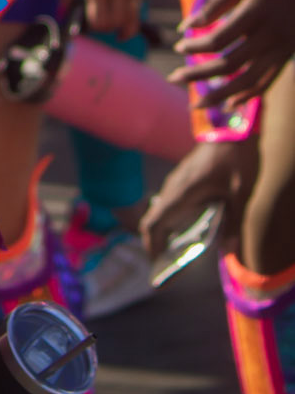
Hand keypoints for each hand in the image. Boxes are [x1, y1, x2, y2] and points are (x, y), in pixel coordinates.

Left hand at [60, 0, 148, 39]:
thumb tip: (63, 10)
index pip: (100, 22)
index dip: (95, 27)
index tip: (92, 24)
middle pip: (119, 23)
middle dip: (110, 28)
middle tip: (105, 25)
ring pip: (134, 15)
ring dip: (126, 23)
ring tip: (120, 28)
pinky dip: (134, 2)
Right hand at [140, 137, 257, 258]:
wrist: (235, 129)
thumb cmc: (237, 159)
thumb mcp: (242, 192)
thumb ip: (236, 222)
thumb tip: (230, 251)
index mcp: (182, 193)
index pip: (154, 222)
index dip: (151, 244)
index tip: (157, 264)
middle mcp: (173, 187)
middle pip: (153, 219)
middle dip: (155, 243)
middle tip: (166, 264)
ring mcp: (176, 180)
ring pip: (160, 210)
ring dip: (162, 231)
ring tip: (174, 251)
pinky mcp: (183, 178)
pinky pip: (169, 202)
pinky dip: (170, 219)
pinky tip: (186, 229)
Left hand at [171, 0, 294, 104]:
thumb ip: (216, 3)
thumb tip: (185, 26)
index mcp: (257, 12)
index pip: (220, 39)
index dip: (196, 46)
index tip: (180, 45)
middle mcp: (270, 35)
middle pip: (230, 64)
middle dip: (198, 74)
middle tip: (173, 78)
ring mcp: (281, 50)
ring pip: (248, 81)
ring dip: (219, 95)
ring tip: (195, 105)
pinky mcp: (287, 57)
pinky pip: (267, 82)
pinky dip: (247, 96)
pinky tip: (228, 105)